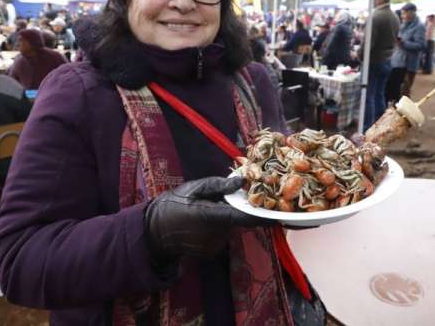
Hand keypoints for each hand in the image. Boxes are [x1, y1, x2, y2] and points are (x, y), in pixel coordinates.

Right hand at [144, 177, 272, 258]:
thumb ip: (218, 186)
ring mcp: (214, 246)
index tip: (281, 215)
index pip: (244, 218)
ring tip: (209, 209)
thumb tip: (242, 181)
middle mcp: (216, 234)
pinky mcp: (211, 252)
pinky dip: (220, 228)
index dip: (264, 217)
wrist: (153, 232)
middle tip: (230, 199)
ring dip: (228, 219)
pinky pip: (223, 236)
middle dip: (241, 211)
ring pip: (232, 229)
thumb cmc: (173, 204)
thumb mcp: (193, 188)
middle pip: (240, 222)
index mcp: (212, 216)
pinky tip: (204, 222)